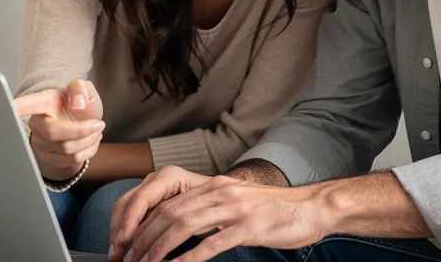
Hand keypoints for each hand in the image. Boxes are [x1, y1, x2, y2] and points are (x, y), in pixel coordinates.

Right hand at [14, 79, 104, 180]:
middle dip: (81, 131)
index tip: (8, 108)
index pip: (26, 105)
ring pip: (66, 150)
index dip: (16, 108)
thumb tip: (77, 103)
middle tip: (99, 124)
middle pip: (53, 133)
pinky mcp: (47, 159)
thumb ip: (81, 89)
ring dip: (89, 141)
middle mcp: (36, 123)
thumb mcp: (84, 91)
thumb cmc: (78, 106)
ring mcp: (39, 143)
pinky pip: (72, 161)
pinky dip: (89, 151)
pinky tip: (90, 142)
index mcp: (43, 103)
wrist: (79, 125)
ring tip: (95, 131)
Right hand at [109, 166, 211, 259]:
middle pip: (127, 203)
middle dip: (118, 230)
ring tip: (117, 255)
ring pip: (124, 208)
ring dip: (117, 233)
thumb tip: (164, 244)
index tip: (125, 242)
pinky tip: (124, 247)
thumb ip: (182, 222)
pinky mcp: (149, 199)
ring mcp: (150, 188)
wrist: (223, 193)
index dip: (130, 222)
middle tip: (116, 255)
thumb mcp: (203, 211)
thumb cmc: (216, 201)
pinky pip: (129, 212)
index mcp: (170, 177)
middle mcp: (156, 179)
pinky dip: (124, 230)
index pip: (141, 199)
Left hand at [118, 173, 329, 261]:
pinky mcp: (249, 227)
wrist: (312, 207)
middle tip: (128, 260)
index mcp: (213, 186)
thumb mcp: (237, 203)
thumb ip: (210, 211)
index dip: (142, 225)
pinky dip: (189, 258)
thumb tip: (179, 231)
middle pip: (169, 214)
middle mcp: (219, 192)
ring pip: (184, 226)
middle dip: (143, 239)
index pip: (167, 204)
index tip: (127, 246)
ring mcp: (234, 209)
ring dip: (159, 249)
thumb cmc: (275, 211)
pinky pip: (212, 243)